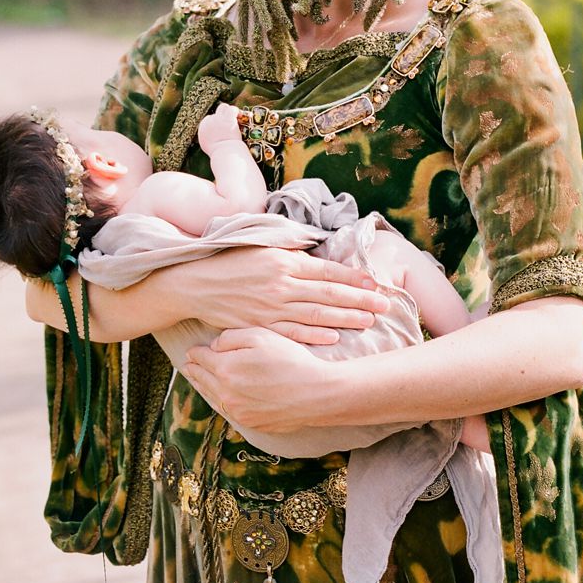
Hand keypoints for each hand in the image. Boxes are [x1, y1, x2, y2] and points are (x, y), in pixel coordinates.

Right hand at [158, 246, 389, 345]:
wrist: (195, 282)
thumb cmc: (229, 259)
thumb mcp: (260, 244)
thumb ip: (290, 248)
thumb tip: (316, 248)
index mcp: (283, 261)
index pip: (327, 271)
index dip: (354, 278)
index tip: (376, 283)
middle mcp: (281, 285)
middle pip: (329, 295)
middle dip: (361, 301)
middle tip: (386, 306)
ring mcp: (271, 308)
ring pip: (316, 316)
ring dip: (346, 320)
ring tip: (369, 322)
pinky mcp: (260, 326)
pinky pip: (292, 333)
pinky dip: (314, 337)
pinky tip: (334, 338)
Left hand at [182, 327, 329, 433]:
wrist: (316, 393)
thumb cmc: (290, 359)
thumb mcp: (260, 336)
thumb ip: (230, 338)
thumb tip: (213, 346)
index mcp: (225, 369)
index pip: (200, 359)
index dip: (195, 353)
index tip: (191, 350)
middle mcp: (226, 394)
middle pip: (202, 380)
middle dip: (194, 370)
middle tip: (188, 365)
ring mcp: (238, 412)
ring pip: (212, 397)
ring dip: (204, 387)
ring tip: (198, 379)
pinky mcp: (251, 424)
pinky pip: (228, 411)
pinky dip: (220, 401)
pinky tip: (221, 395)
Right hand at [197, 101, 243, 152]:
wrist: (224, 153)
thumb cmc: (219, 154)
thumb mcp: (209, 148)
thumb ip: (209, 140)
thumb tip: (212, 141)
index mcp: (203, 128)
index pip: (208, 120)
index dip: (217, 123)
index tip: (223, 128)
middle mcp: (208, 121)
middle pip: (215, 114)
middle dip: (221, 116)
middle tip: (228, 122)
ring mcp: (217, 118)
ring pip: (222, 107)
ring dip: (229, 111)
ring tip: (235, 116)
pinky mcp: (227, 118)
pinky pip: (232, 109)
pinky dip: (236, 111)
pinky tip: (240, 116)